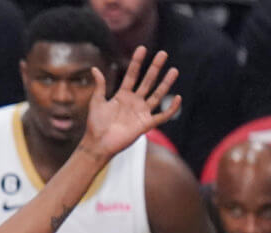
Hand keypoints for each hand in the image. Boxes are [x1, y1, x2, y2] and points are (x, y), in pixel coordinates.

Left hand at [80, 47, 180, 161]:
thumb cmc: (95, 125)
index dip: (136, 62)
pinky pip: (162, 116)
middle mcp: (134, 102)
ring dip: (166, 83)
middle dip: (155, 68)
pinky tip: (178, 98)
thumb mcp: (96, 102)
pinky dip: (171, 109)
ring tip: (174, 70)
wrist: (97, 144)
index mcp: (122, 95)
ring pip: (157, 95)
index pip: (132, 75)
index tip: (142, 48)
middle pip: (147, 81)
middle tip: (163, 53)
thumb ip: (99, 86)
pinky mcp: (145, 124)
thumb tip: (94, 69)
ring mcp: (141, 112)